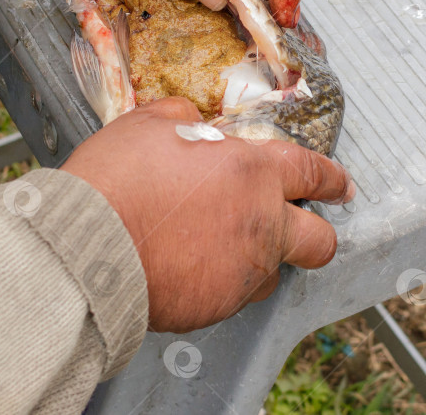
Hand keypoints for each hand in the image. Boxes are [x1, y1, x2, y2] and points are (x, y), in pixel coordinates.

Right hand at [61, 98, 354, 332]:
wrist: (84, 248)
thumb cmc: (117, 181)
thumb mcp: (150, 125)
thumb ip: (184, 119)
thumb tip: (192, 122)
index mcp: (253, 172)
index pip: (312, 172)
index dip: (331, 179)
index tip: (341, 186)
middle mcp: (261, 223)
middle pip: (319, 240)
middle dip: (320, 234)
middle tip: (310, 228)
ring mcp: (242, 271)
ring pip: (274, 273)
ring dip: (261, 260)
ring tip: (225, 247)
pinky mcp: (216, 307)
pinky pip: (232, 295)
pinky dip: (221, 282)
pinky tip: (190, 268)